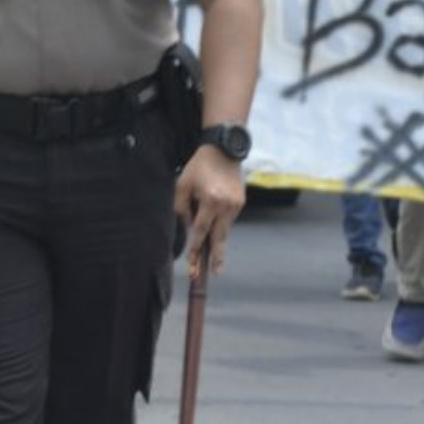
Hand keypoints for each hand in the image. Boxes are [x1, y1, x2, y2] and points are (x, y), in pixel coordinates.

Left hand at [174, 145, 245, 277]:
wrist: (223, 150)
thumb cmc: (198, 167)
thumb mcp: (183, 186)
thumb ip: (182, 209)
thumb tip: (189, 228)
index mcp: (211, 201)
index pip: (201, 230)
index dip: (195, 248)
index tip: (192, 263)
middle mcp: (227, 205)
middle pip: (220, 237)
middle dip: (217, 257)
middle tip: (216, 273)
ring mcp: (237, 204)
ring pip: (224, 228)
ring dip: (215, 236)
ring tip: (210, 239)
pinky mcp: (241, 202)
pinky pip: (228, 219)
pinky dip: (219, 222)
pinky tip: (213, 213)